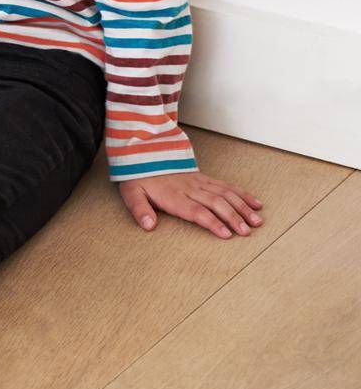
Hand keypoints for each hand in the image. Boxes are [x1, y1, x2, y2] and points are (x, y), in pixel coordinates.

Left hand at [119, 171, 263, 238]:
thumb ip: (139, 210)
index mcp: (173, 195)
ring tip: (257, 221)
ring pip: (225, 194)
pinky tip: (255, 204)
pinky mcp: (205, 178)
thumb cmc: (139, 178)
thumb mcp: (131, 194)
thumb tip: (148, 225)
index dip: (212, 222)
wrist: (144, 154)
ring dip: (242, 207)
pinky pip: (226, 185)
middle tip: (247, 232)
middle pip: (215, 203)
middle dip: (233, 217)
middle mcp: (190, 188)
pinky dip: (242, 194)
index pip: (196, 210)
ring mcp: (199, 182)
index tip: (226, 234)